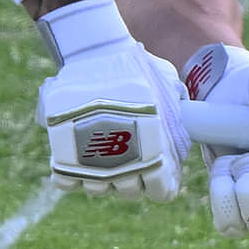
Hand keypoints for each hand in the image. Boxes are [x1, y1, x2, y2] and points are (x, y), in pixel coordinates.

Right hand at [36, 0, 188, 198]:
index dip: (158, 182)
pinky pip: (67, 183)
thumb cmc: (133, 66)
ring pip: (99, 190)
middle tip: (123, 153)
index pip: (161, 191)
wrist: (93, 56)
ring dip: (100, 176)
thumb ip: (175, 100)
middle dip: (129, 177)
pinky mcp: (64, 161)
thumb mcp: (164, 81)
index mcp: (155, 155)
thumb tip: (185, 110)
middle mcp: (126, 168)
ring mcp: (94, 168)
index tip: (152, 167)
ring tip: (97, 150)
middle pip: (130, 192)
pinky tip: (75, 152)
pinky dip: (70, 173)